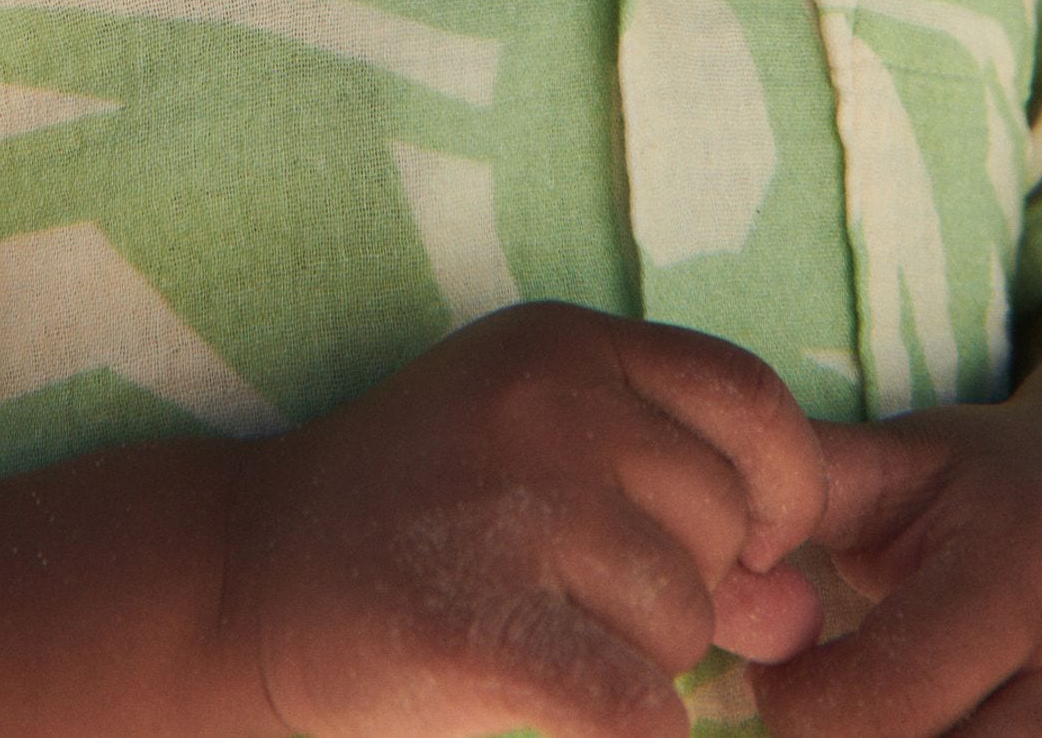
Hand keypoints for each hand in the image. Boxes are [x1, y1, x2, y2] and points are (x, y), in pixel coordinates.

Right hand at [217, 301, 827, 737]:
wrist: (241, 573)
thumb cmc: (417, 519)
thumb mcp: (547, 466)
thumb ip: (682, 515)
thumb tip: (800, 610)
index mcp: (564, 342)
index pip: (753, 405)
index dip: (777, 491)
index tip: (742, 545)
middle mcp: (545, 400)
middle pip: (722, 523)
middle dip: (689, 588)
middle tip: (588, 598)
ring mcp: (506, 502)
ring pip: (682, 618)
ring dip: (640, 658)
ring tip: (545, 634)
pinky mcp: (471, 620)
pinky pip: (635, 708)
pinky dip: (626, 728)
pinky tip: (570, 704)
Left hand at [751, 376, 1041, 735]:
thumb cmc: (997, 485)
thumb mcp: (904, 459)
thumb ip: (804, 488)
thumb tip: (717, 551)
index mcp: (1022, 579)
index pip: (881, 703)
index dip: (796, 703)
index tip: (775, 673)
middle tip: (817, 714)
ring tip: (867, 721)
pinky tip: (922, 732)